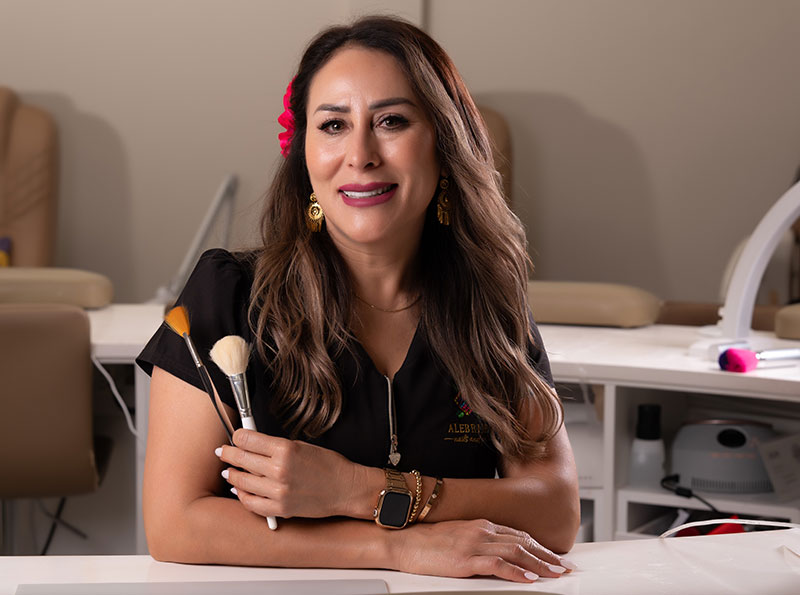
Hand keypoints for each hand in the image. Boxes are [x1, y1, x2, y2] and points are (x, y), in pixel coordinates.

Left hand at [216, 429, 358, 519]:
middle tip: (223, 451)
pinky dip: (242, 495)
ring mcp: (278, 492)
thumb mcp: (301, 446)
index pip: (248, 440)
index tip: (234, 436)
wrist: (345, 489)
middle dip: (229, 453)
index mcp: (285, 450)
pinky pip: (251, 503)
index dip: (237, 436)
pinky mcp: (280, 509)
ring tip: (228, 472)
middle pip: (241, 459)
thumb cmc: (328, 465)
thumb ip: (275, 446)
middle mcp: (279, 470)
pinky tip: (240, 489)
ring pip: (242, 482)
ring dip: (231, 475)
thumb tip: (252, 444)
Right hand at [393, 519, 575, 582]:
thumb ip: (479, 541)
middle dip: (547, 556)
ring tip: (556, 574)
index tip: (555, 557)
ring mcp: (475, 544)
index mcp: (481, 525)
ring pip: (516, 552)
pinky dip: (517, 572)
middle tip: (565, 567)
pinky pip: (498, 565)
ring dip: (540, 564)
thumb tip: (497, 554)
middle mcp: (482, 531)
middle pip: (523, 543)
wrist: (403, 540)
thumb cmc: (426, 542)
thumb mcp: (458, 537)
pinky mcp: (466, 559)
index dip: (540, 546)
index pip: (518, 535)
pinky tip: (529, 579)